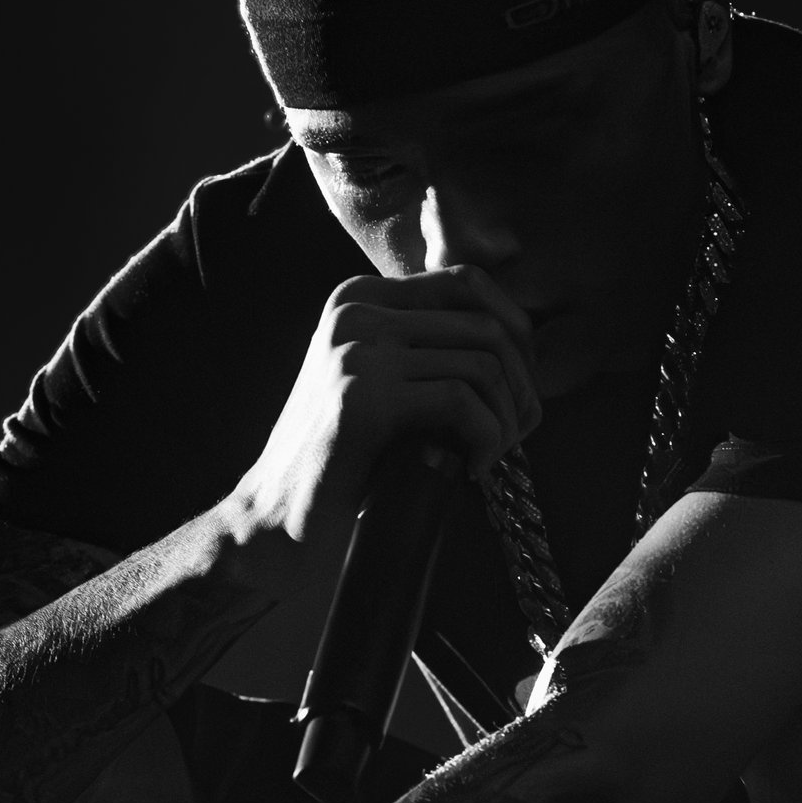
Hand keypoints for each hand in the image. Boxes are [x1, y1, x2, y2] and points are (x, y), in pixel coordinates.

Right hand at [230, 266, 541, 543]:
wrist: (278, 519)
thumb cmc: (344, 461)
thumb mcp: (385, 384)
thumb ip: (430, 349)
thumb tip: (523, 344)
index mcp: (360, 298)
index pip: (467, 283)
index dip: (516, 333)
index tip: (523, 389)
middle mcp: (355, 311)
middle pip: (484, 325)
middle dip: (522, 384)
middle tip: (520, 432)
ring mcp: (356, 350)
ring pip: (482, 364)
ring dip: (507, 419)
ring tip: (493, 456)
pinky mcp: (363, 397)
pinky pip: (461, 401)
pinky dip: (486, 438)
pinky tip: (472, 470)